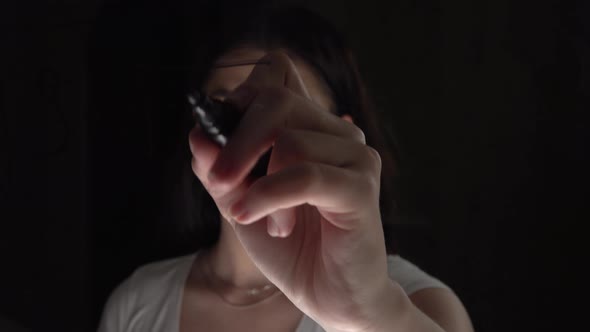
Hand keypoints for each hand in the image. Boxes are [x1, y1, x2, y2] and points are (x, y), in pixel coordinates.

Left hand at [188, 50, 396, 330]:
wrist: (330, 296)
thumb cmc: (293, 248)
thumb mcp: (241, 205)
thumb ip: (220, 171)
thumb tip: (198, 134)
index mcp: (313, 131)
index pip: (270, 91)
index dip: (235, 109)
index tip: (212, 148)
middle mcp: (339, 135)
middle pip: (277, 102)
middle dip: (237, 141)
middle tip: (219, 181)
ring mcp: (355, 158)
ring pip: (290, 142)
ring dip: (261, 188)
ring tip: (268, 223)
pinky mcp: (361, 188)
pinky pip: (305, 175)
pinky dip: (271, 197)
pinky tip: (266, 224)